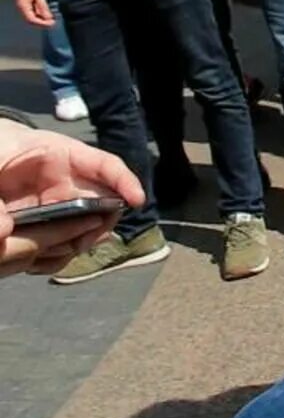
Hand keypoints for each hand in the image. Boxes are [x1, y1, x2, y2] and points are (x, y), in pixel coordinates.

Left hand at [0, 125, 142, 275]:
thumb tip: (4, 229)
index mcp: (62, 157)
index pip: (105, 166)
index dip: (125, 181)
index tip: (136, 200)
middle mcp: (66, 184)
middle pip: (102, 204)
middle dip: (100, 224)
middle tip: (82, 241)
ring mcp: (58, 207)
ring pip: (84, 230)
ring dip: (74, 245)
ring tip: (48, 253)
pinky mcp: (44, 227)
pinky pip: (60, 247)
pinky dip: (53, 258)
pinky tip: (34, 261)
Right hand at [13, 0, 51, 27]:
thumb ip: (43, 6)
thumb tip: (48, 18)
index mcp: (23, 6)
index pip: (32, 20)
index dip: (42, 23)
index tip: (52, 23)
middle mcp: (22, 8)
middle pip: (31, 19)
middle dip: (42, 22)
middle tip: (53, 22)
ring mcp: (24, 5)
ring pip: (32, 16)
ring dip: (42, 18)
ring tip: (52, 18)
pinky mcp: (26, 2)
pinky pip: (33, 11)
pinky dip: (40, 13)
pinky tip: (47, 12)